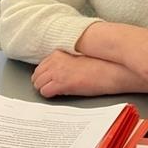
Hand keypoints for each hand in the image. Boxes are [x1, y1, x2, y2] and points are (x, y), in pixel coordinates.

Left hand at [31, 50, 147, 97]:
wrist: (110, 70)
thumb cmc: (100, 65)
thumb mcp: (78, 59)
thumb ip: (65, 62)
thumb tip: (58, 72)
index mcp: (59, 53)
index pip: (41, 66)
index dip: (45, 75)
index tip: (50, 80)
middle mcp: (55, 61)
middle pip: (37, 75)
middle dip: (42, 82)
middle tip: (51, 87)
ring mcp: (57, 72)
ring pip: (38, 84)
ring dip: (45, 88)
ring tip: (55, 91)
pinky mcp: (61, 83)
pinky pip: (45, 92)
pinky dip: (50, 95)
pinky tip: (59, 94)